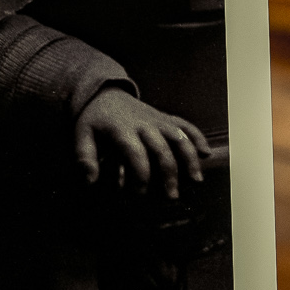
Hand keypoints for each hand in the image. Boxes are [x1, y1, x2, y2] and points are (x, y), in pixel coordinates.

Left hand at [73, 87, 211, 198]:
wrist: (105, 92)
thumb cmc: (94, 120)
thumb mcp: (82, 135)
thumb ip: (85, 157)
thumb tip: (90, 182)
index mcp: (122, 129)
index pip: (135, 154)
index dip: (140, 176)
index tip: (140, 195)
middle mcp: (144, 124)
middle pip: (162, 148)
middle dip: (169, 174)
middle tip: (172, 197)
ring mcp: (157, 119)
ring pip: (179, 136)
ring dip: (190, 158)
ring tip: (196, 180)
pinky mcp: (165, 117)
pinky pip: (185, 124)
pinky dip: (197, 136)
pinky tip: (206, 153)